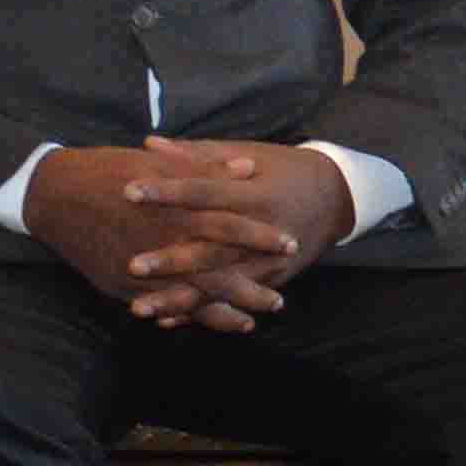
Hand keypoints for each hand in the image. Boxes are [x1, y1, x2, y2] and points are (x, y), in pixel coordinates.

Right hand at [21, 144, 288, 324]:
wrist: (52, 195)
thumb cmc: (106, 172)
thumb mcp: (157, 163)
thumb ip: (205, 168)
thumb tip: (248, 167)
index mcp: (176, 211)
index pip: (230, 226)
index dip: (261, 237)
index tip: (288, 244)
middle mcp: (164, 244)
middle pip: (218, 272)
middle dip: (250, 288)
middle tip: (278, 301)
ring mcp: (143, 269)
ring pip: (192, 298)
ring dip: (223, 311)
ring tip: (250, 321)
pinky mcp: (123, 284)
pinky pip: (161, 306)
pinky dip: (185, 315)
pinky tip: (200, 321)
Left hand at [109, 141, 356, 330]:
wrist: (337, 198)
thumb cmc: (280, 168)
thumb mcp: (244, 153)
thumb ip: (196, 154)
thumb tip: (147, 143)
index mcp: (253, 194)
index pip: (205, 192)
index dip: (168, 192)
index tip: (128, 192)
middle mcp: (262, 233)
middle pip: (213, 249)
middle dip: (173, 261)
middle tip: (132, 266)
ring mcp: (269, 264)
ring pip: (221, 287)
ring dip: (181, 300)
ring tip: (139, 309)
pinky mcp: (270, 281)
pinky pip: (233, 302)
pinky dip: (202, 314)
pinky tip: (167, 323)